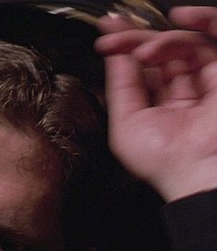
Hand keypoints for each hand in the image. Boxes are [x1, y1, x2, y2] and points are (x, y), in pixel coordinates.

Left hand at [95, 6, 216, 200]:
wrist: (194, 168)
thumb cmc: (162, 160)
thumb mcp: (126, 122)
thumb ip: (121, 85)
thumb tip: (114, 53)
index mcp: (161, 107)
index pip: (143, 69)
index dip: (124, 49)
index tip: (106, 35)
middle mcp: (185, 92)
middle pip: (160, 52)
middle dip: (134, 39)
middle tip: (113, 36)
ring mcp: (207, 81)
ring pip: (183, 43)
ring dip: (159, 40)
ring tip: (142, 52)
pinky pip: (214, 35)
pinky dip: (202, 21)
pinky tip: (179, 19)